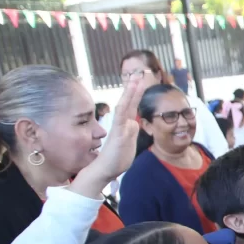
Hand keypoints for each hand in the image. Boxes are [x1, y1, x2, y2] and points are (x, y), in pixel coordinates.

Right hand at [71, 78, 145, 197]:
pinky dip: (126, 102)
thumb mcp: (129, 144)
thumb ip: (131, 132)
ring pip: (125, 105)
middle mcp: (121, 123)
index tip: (140, 80)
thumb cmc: (115, 160)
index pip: (131, 106)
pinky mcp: (118, 133)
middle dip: (134, 86)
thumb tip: (134, 122)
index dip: (136, 93)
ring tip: (135, 77)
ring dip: (131, 91)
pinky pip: (122, 115)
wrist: (104, 171)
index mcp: (124, 125)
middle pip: (129, 101)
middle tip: (139, 71)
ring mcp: (119, 127)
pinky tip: (129, 92)